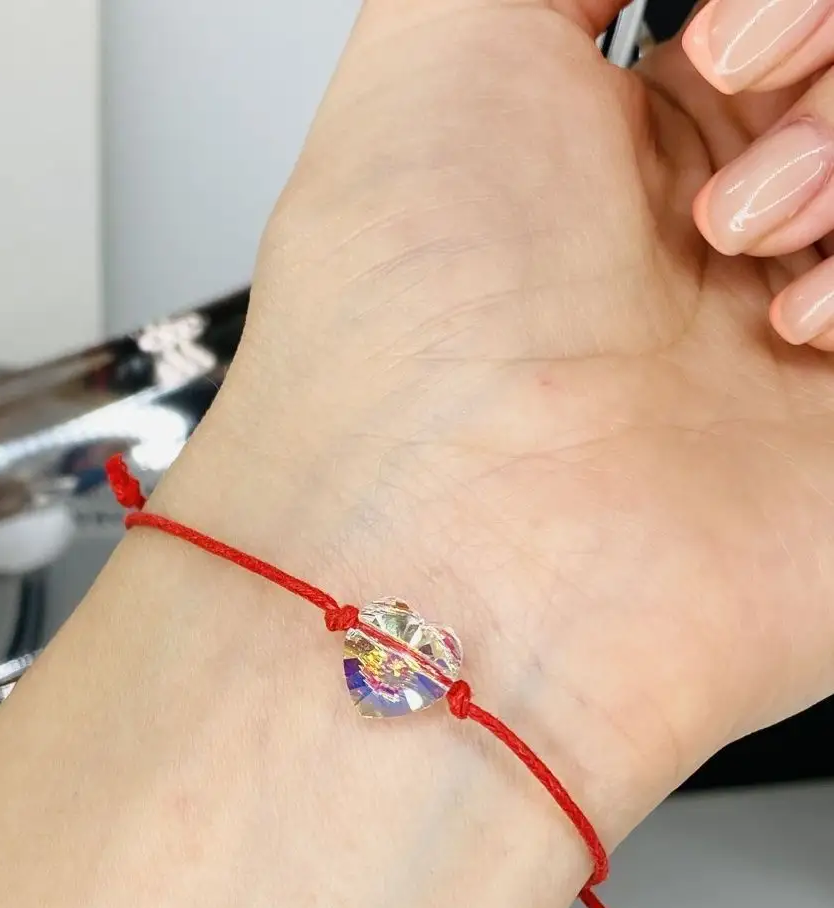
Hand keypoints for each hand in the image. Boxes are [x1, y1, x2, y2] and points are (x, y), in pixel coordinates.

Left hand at [171, 0, 833, 837]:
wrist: (459, 560)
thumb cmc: (407, 345)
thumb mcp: (436, 54)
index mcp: (620, 166)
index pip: (776, 38)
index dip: (781, 5)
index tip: (711, 35)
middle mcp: (718, 255)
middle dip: (821, 52)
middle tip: (732, 85)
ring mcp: (798, 349)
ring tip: (739, 241)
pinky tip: (800, 330)